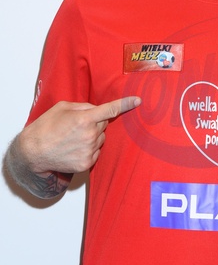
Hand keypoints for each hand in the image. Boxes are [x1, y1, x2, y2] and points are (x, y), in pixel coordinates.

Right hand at [19, 97, 140, 174]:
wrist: (33, 152)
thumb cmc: (45, 127)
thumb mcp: (62, 108)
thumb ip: (83, 106)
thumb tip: (97, 110)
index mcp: (84, 118)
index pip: (110, 109)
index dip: (126, 104)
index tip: (137, 101)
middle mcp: (89, 135)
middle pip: (104, 125)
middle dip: (95, 123)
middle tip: (76, 125)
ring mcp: (89, 150)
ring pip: (101, 139)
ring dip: (92, 136)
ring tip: (72, 138)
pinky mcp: (86, 163)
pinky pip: (96, 152)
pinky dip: (89, 149)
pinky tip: (74, 148)